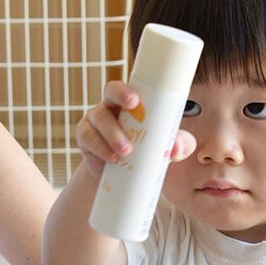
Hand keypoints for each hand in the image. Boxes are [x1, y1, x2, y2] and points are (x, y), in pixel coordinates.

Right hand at [77, 81, 195, 179]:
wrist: (124, 176)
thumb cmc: (147, 152)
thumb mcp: (166, 148)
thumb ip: (180, 144)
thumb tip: (178, 147)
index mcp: (128, 103)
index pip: (123, 88)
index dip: (125, 91)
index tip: (135, 101)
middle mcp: (109, 108)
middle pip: (108, 97)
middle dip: (117, 108)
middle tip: (130, 131)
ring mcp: (94, 123)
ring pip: (98, 121)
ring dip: (112, 135)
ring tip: (125, 153)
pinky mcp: (85, 141)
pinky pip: (88, 140)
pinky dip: (100, 149)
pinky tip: (111, 159)